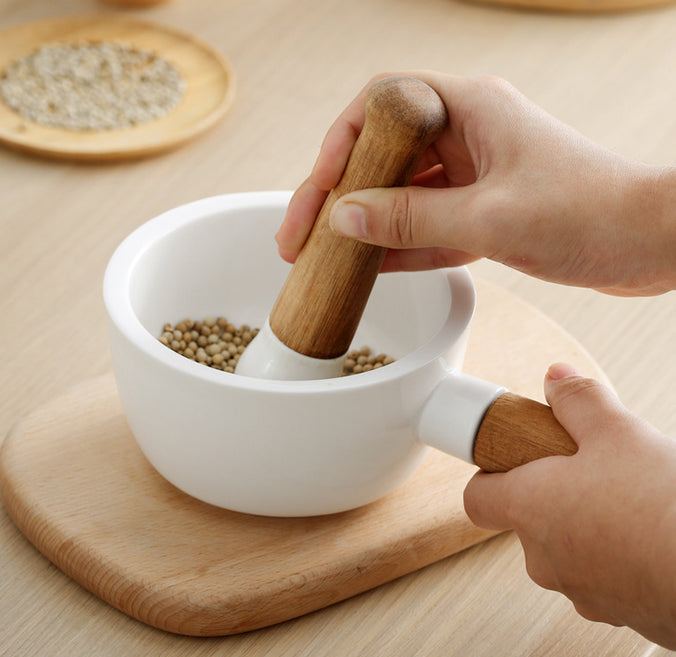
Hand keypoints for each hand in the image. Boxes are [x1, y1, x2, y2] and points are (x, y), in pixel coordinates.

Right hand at [276, 72, 675, 295]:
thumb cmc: (590, 212)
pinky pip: (426, 226)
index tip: (318, 187)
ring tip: (320, 256)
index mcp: (471, 107)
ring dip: (362, 225)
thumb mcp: (490, 218)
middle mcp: (467, 134)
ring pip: (400, 194)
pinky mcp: (483, 213)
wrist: (651, 244)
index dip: (340, 143)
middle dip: (337, 194)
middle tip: (299, 234)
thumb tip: (343, 218)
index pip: (381, 104)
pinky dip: (397, 247)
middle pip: (381, 155)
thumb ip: (412, 219)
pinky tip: (366, 268)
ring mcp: (474, 176)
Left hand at [464, 362, 675, 649]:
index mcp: (528, 508)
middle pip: (528, 519)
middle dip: (554, 494)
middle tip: (589, 471)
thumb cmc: (659, 506)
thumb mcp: (616, 431)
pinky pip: (605, 576)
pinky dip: (618, 556)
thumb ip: (579, 401)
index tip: (509, 460)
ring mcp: (580, 590)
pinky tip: (649, 535)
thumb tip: (556, 379)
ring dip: (588, 526)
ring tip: (629, 501)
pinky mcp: (618, 614)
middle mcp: (543, 556)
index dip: (489, 475)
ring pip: (568, 549)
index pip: (477, 497)